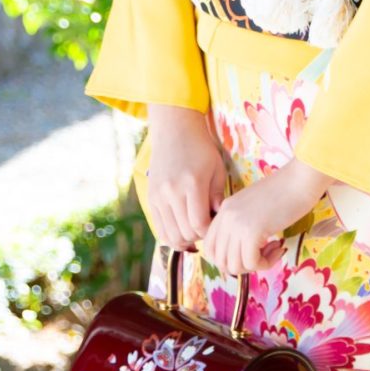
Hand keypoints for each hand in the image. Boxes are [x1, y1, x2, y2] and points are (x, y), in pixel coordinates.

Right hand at [146, 103, 227, 250]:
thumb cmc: (201, 149)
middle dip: (198, 236)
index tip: (215, 224)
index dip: (209, 230)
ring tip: (194, 231)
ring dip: (184, 239)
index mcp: (192, 183)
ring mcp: (158, 196)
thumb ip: (218, 197)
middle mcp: (172, 192)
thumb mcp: (217, 169)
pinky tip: (181, 231)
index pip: (199, 223)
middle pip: (185, 232)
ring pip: (170, 234)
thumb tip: (218, 220)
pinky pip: (159, 228)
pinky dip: (171, 235)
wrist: (174, 131)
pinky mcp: (150, 199)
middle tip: (206, 227)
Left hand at [199, 157, 330, 275]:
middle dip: (243, 266)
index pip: (210, 248)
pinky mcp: (251, 231)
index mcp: (224, 210)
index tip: (249, 253)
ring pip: (235, 266)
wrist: (300, 179)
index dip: (228, 259)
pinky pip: (252, 263)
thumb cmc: (285, 192)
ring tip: (273, 249)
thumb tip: (240, 256)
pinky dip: (267, 263)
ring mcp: (236, 224)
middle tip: (263, 254)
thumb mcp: (253, 208)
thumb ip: (241, 225)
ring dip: (256, 265)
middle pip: (220, 261)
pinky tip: (279, 248)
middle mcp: (225, 217)